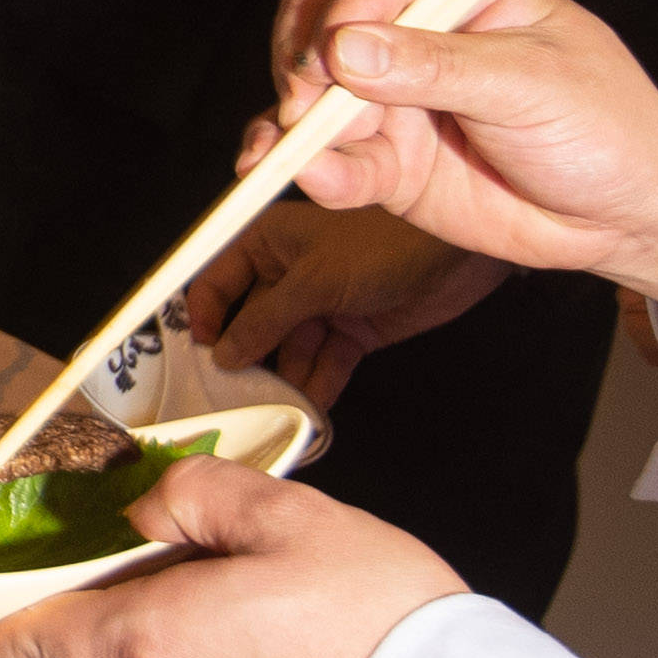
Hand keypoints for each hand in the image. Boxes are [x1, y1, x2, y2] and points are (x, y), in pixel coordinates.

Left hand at [0, 456, 465, 657]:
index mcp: (149, 639)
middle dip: (76, 620)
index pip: (32, 644)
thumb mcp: (287, 520)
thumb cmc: (376, 623)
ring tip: (191, 583)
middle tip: (84, 576)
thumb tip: (149, 503)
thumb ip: (201, 498)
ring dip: (144, 636)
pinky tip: (241, 626)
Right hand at [183, 196, 509, 411]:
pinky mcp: (353, 330)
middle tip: (230, 400)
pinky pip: (323, 363)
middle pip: (250, 322)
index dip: (204, 318)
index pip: (216, 281)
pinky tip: (309, 415)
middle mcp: (288, 271)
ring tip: (271, 414)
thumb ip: (264, 321)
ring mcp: (321, 303)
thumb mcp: (313, 282)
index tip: (198, 358)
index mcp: (267, 242)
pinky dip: (317, 386)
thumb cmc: (379, 248)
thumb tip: (223, 356)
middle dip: (244, 359)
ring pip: (288, 349)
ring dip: (282, 380)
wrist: (459, 256)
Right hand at [261, 0, 657, 322]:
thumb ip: (437, 68)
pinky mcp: (387, 160)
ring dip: (294, 119)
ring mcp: (394, 99)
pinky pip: (329, 159)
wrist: (626, 214)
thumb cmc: (603, 124)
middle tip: (313, 103)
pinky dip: (310, 170)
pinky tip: (310, 180)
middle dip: (305, 61)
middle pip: (322, 21)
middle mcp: (415, 35)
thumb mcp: (531, 85)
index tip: (338, 48)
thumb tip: (345, 50)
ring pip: (311, 91)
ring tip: (299, 152)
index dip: (349, 1)